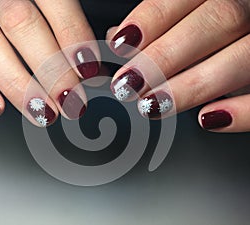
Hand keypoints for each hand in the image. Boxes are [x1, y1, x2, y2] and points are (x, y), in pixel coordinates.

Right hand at [0, 0, 99, 126]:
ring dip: (18, 86)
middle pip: (21, 25)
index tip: (89, 71)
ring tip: (44, 113)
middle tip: (71, 102)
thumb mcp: (55, 12)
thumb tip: (92, 73)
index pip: (57, 7)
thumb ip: (71, 35)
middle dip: (51, 71)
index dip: (74, 40)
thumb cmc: (33, 10)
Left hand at [107, 0, 249, 132]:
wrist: (247, 39)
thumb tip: (118, 37)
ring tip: (153, 105)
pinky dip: (243, 112)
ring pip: (245, 54)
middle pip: (219, 20)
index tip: (120, 45)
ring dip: (193, 85)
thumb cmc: (213, 30)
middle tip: (129, 85)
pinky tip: (207, 120)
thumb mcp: (188, 15)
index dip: (152, 18)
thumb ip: (159, 22)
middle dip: (165, 57)